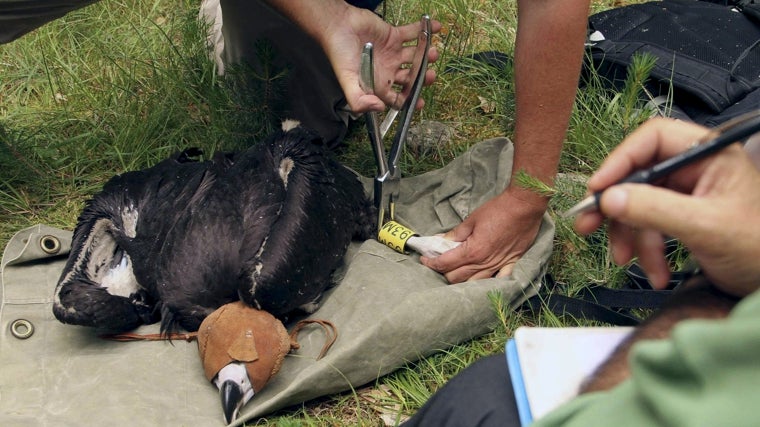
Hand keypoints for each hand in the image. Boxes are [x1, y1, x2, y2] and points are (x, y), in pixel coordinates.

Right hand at [319, 7, 439, 112]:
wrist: (337, 25)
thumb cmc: (339, 53)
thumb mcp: (347, 81)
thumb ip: (359, 100)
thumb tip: (378, 108)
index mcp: (378, 84)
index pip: (397, 98)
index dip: (409, 101)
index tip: (420, 102)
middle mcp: (387, 70)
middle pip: (411, 78)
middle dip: (422, 78)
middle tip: (429, 74)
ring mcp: (392, 52)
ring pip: (415, 57)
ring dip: (426, 55)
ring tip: (432, 52)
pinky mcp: (393, 35)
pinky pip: (413, 33)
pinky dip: (426, 30)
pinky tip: (436, 27)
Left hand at [420, 186, 545, 282]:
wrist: (524, 207)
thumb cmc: (498, 210)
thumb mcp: (472, 219)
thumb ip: (456, 234)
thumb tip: (441, 241)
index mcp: (472, 251)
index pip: (446, 264)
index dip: (431, 263)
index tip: (424, 259)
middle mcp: (484, 263)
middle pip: (457, 278)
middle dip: (443, 273)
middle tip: (438, 264)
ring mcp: (498, 266)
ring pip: (474, 283)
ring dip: (461, 281)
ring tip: (455, 273)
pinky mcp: (511, 264)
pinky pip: (499, 281)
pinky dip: (488, 284)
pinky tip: (481, 282)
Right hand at [575, 118, 759, 295]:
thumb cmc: (758, 248)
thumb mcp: (705, 227)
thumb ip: (656, 209)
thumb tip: (609, 198)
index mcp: (709, 153)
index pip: (653, 139)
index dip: (621, 160)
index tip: (599, 188)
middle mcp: (695, 168)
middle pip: (638, 174)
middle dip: (615, 206)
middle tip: (588, 224)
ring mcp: (686, 194)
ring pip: (638, 205)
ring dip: (629, 236)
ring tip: (625, 260)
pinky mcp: (681, 218)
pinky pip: (648, 226)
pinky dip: (645, 250)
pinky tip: (655, 271)